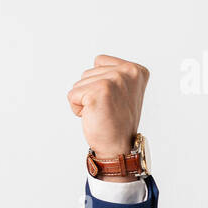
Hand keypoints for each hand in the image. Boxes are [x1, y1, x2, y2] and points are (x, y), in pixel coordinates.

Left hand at [67, 54, 149, 170]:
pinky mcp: (99, 91)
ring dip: (84, 100)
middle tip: (106, 108)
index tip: (113, 99)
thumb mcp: (123, 90)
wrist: (118, 146)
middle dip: (90, 92)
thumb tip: (97, 61)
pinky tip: (94, 116)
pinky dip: (77, 109)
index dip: (98, 82)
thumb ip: (114, 73)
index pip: (100, 61)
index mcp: (136, 70)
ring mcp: (114, 80)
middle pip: (87, 72)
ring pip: (78, 83)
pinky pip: (72, 95)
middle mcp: (128, 72)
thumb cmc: (117, 121)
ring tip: (101, 112)